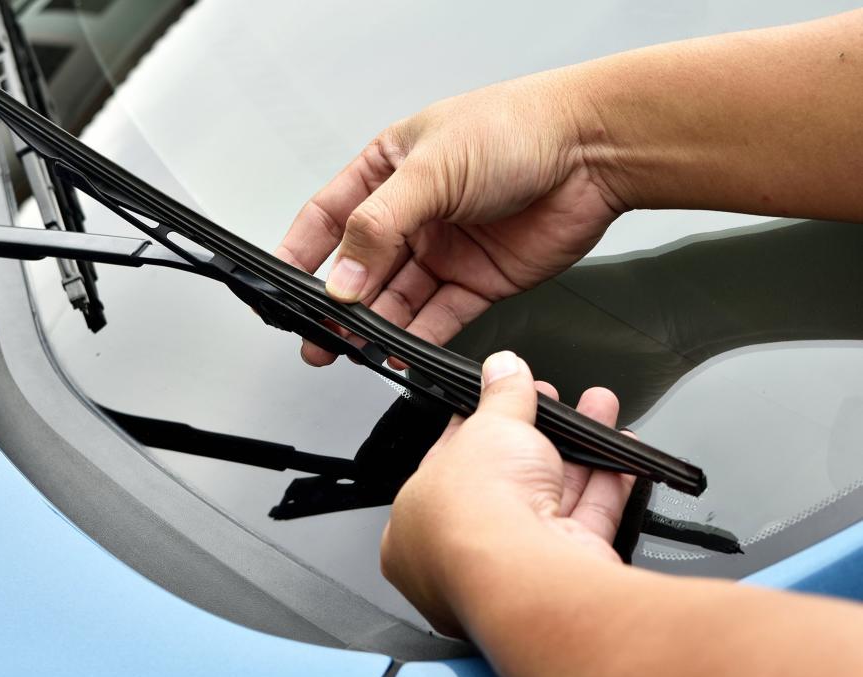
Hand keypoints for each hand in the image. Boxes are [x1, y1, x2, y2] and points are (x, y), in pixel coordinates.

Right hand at [275, 70, 625, 365]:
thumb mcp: (430, 170)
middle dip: (337, 305)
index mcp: (389, 169)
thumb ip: (378, 228)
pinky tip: (399, 351)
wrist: (594, 151)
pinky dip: (417, 338)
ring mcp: (444, 248)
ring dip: (373, 326)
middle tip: (317, 335)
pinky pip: (438, 316)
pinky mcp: (477, 279)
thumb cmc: (519, 129)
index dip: (301, 253)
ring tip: (353, 349)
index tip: (279, 286)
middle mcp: (414, 212)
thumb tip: (342, 279)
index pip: (329, 216)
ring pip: (396, 298)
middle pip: (361, 267)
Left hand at [380, 351, 634, 637]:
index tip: (504, 402)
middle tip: (553, 401)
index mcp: (414, 526)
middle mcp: (462, 554)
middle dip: (538, 433)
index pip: (447, 467)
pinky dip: (607, 485)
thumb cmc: (475, 515)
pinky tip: (621, 452)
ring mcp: (515, 568)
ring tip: (597, 406)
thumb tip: (502, 368)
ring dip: (579, 450)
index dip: (478, 429)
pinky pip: (586, 521)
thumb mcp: (485, 429)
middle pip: (506, 483)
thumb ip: (500, 396)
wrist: (527, 577)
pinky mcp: (562, 574)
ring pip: (551, 498)